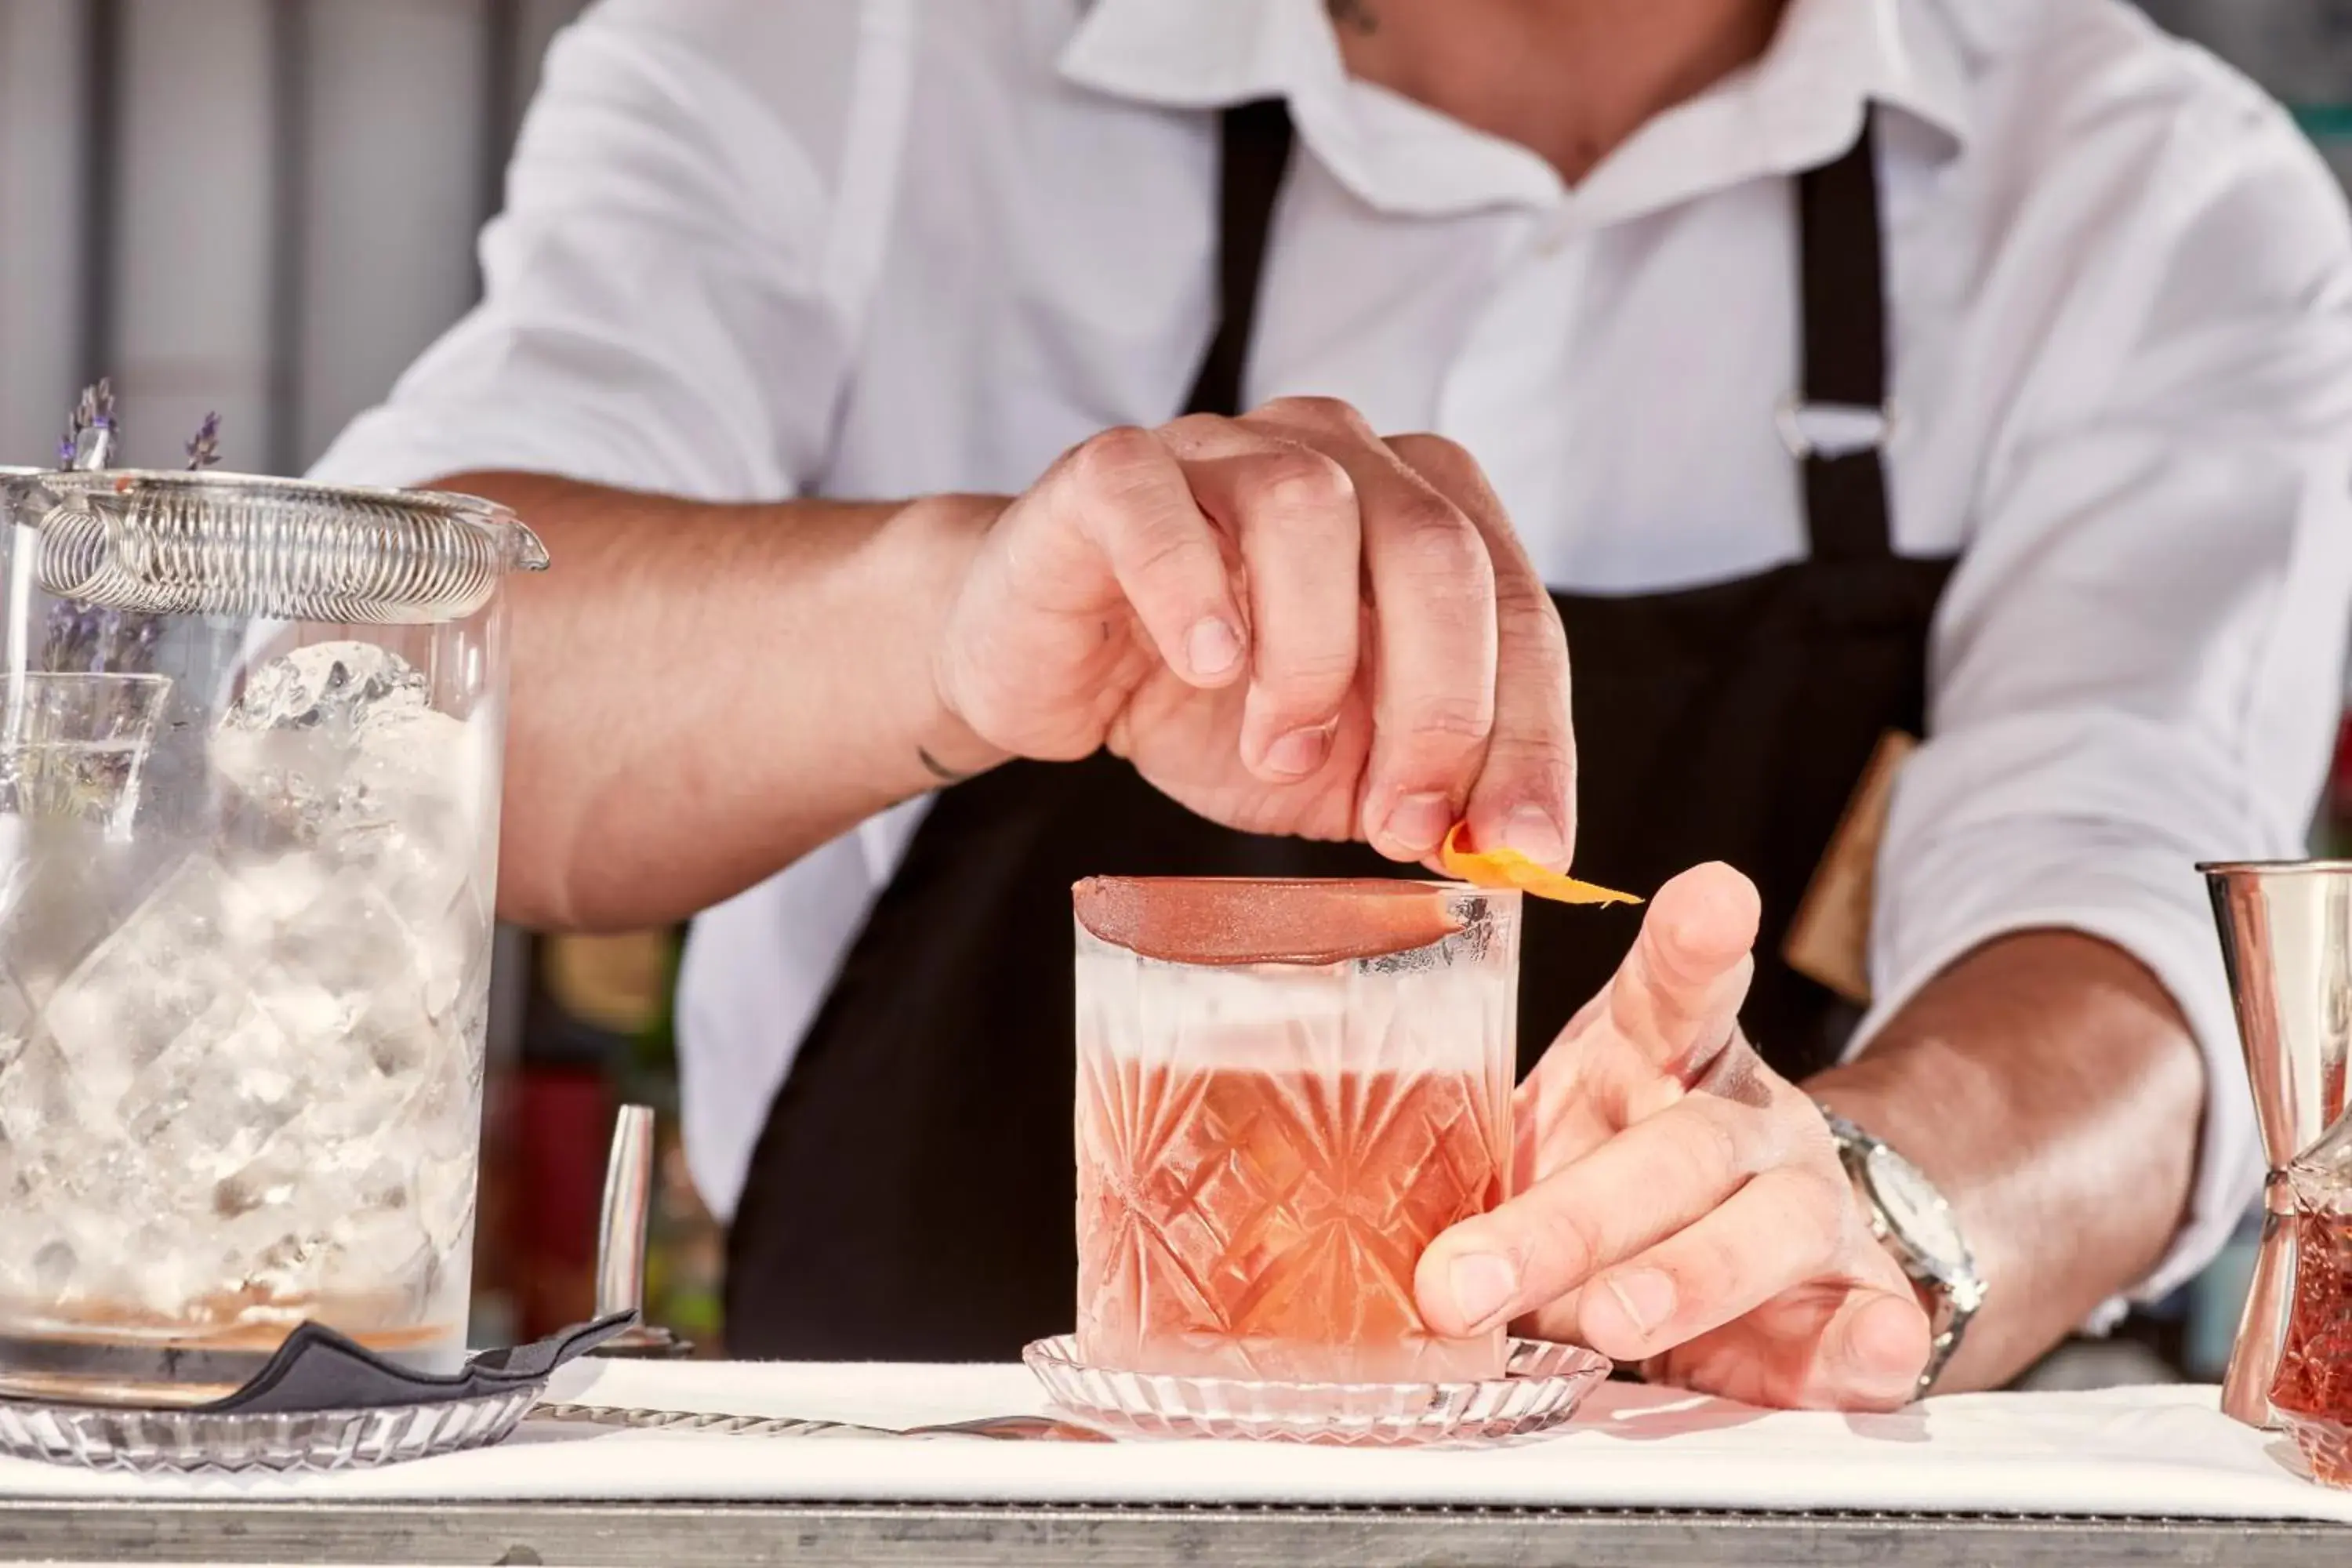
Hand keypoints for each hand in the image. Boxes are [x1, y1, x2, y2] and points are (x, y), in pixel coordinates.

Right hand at [931, 398, 1575, 864]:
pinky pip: (1158, 505)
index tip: (1523, 845)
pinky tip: (1203, 666)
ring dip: (1311, 657)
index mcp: (1422, 517)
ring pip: (1310, 507)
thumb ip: (1419, 789)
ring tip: (1274, 749)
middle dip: (1441, 705)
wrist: (1048, 669)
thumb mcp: (1335, 769)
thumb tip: (1502, 846)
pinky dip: (1191, 592)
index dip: (1531, 735)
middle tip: (1402, 819)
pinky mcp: (1111, 474)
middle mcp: (1338, 457)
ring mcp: (1221, 451)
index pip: (1519, 612)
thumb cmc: (1203, 702)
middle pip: (1437, 549)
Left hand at [1414, 863, 1933, 1408]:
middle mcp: (1745, 1117)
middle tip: (1473, 1278)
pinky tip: (1876, 1351)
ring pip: (1767, 1229)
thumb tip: (1417, 1276)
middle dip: (1568, 1220)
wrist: (1727, 1259)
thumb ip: (1480, 1194)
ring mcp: (1812, 1203)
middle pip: (1678, 1148)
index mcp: (1657, 1054)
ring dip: (1686, 1279)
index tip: (1712, 899)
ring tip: (1609, 1320)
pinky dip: (1871, 1341)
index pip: (1672, 988)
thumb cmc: (1597, 1192)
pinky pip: (1874, 1319)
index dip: (1691, 945)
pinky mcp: (1860, 1296)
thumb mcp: (1530, 1160)